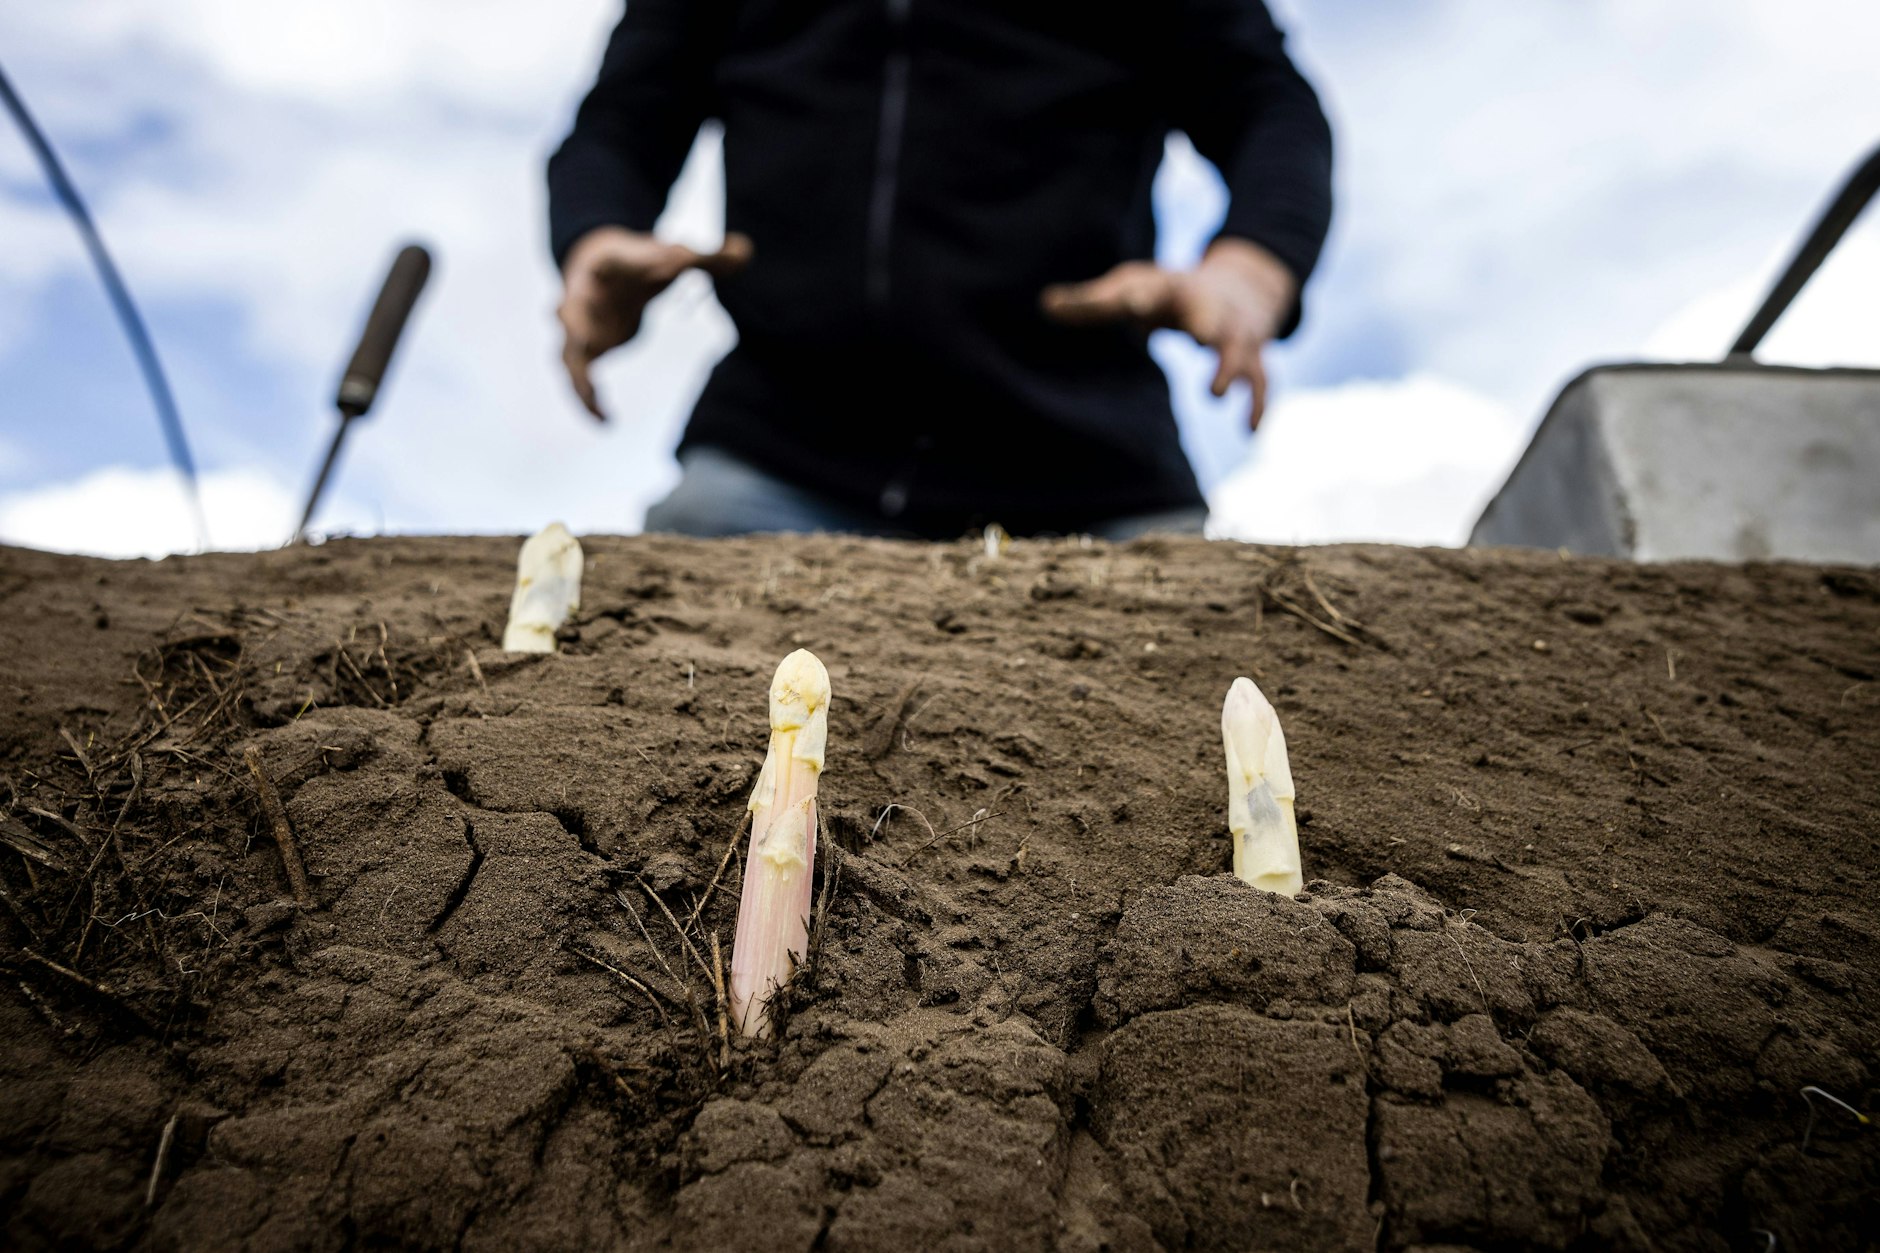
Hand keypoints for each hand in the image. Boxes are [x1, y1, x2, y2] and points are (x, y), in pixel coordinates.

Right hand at [556, 227, 752, 419]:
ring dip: (578, 374)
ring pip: (568, 352)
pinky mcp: (579, 351)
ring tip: (593, 397)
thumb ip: (706, 258)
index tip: (670, 264)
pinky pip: (577, 379)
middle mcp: (582, 294)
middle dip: (575, 320)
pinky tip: (607, 422)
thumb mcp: (668, 256)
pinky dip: (587, 401)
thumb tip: (747, 251)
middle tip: (581, 334)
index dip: (641, 263)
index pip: (618, 260)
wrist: (594, 265)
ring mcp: (576, 326)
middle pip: (572, 308)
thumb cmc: (635, 262)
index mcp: (605, 263)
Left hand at [1041, 237, 1295, 429]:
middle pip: (1215, 316)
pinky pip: (1261, 381)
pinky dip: (1258, 404)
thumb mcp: (1132, 287)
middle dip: (1212, 324)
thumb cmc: (1169, 291)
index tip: (1134, 305)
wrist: (1238, 284)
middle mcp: (1211, 310)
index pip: (1158, 290)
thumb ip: (1092, 302)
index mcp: (1174, 289)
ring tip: (1215, 394)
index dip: (1144, 296)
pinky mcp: (1252, 357)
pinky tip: (1250, 431)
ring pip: (1243, 351)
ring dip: (1232, 370)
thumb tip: (1045, 304)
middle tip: (1204, 336)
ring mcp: (1236, 334)